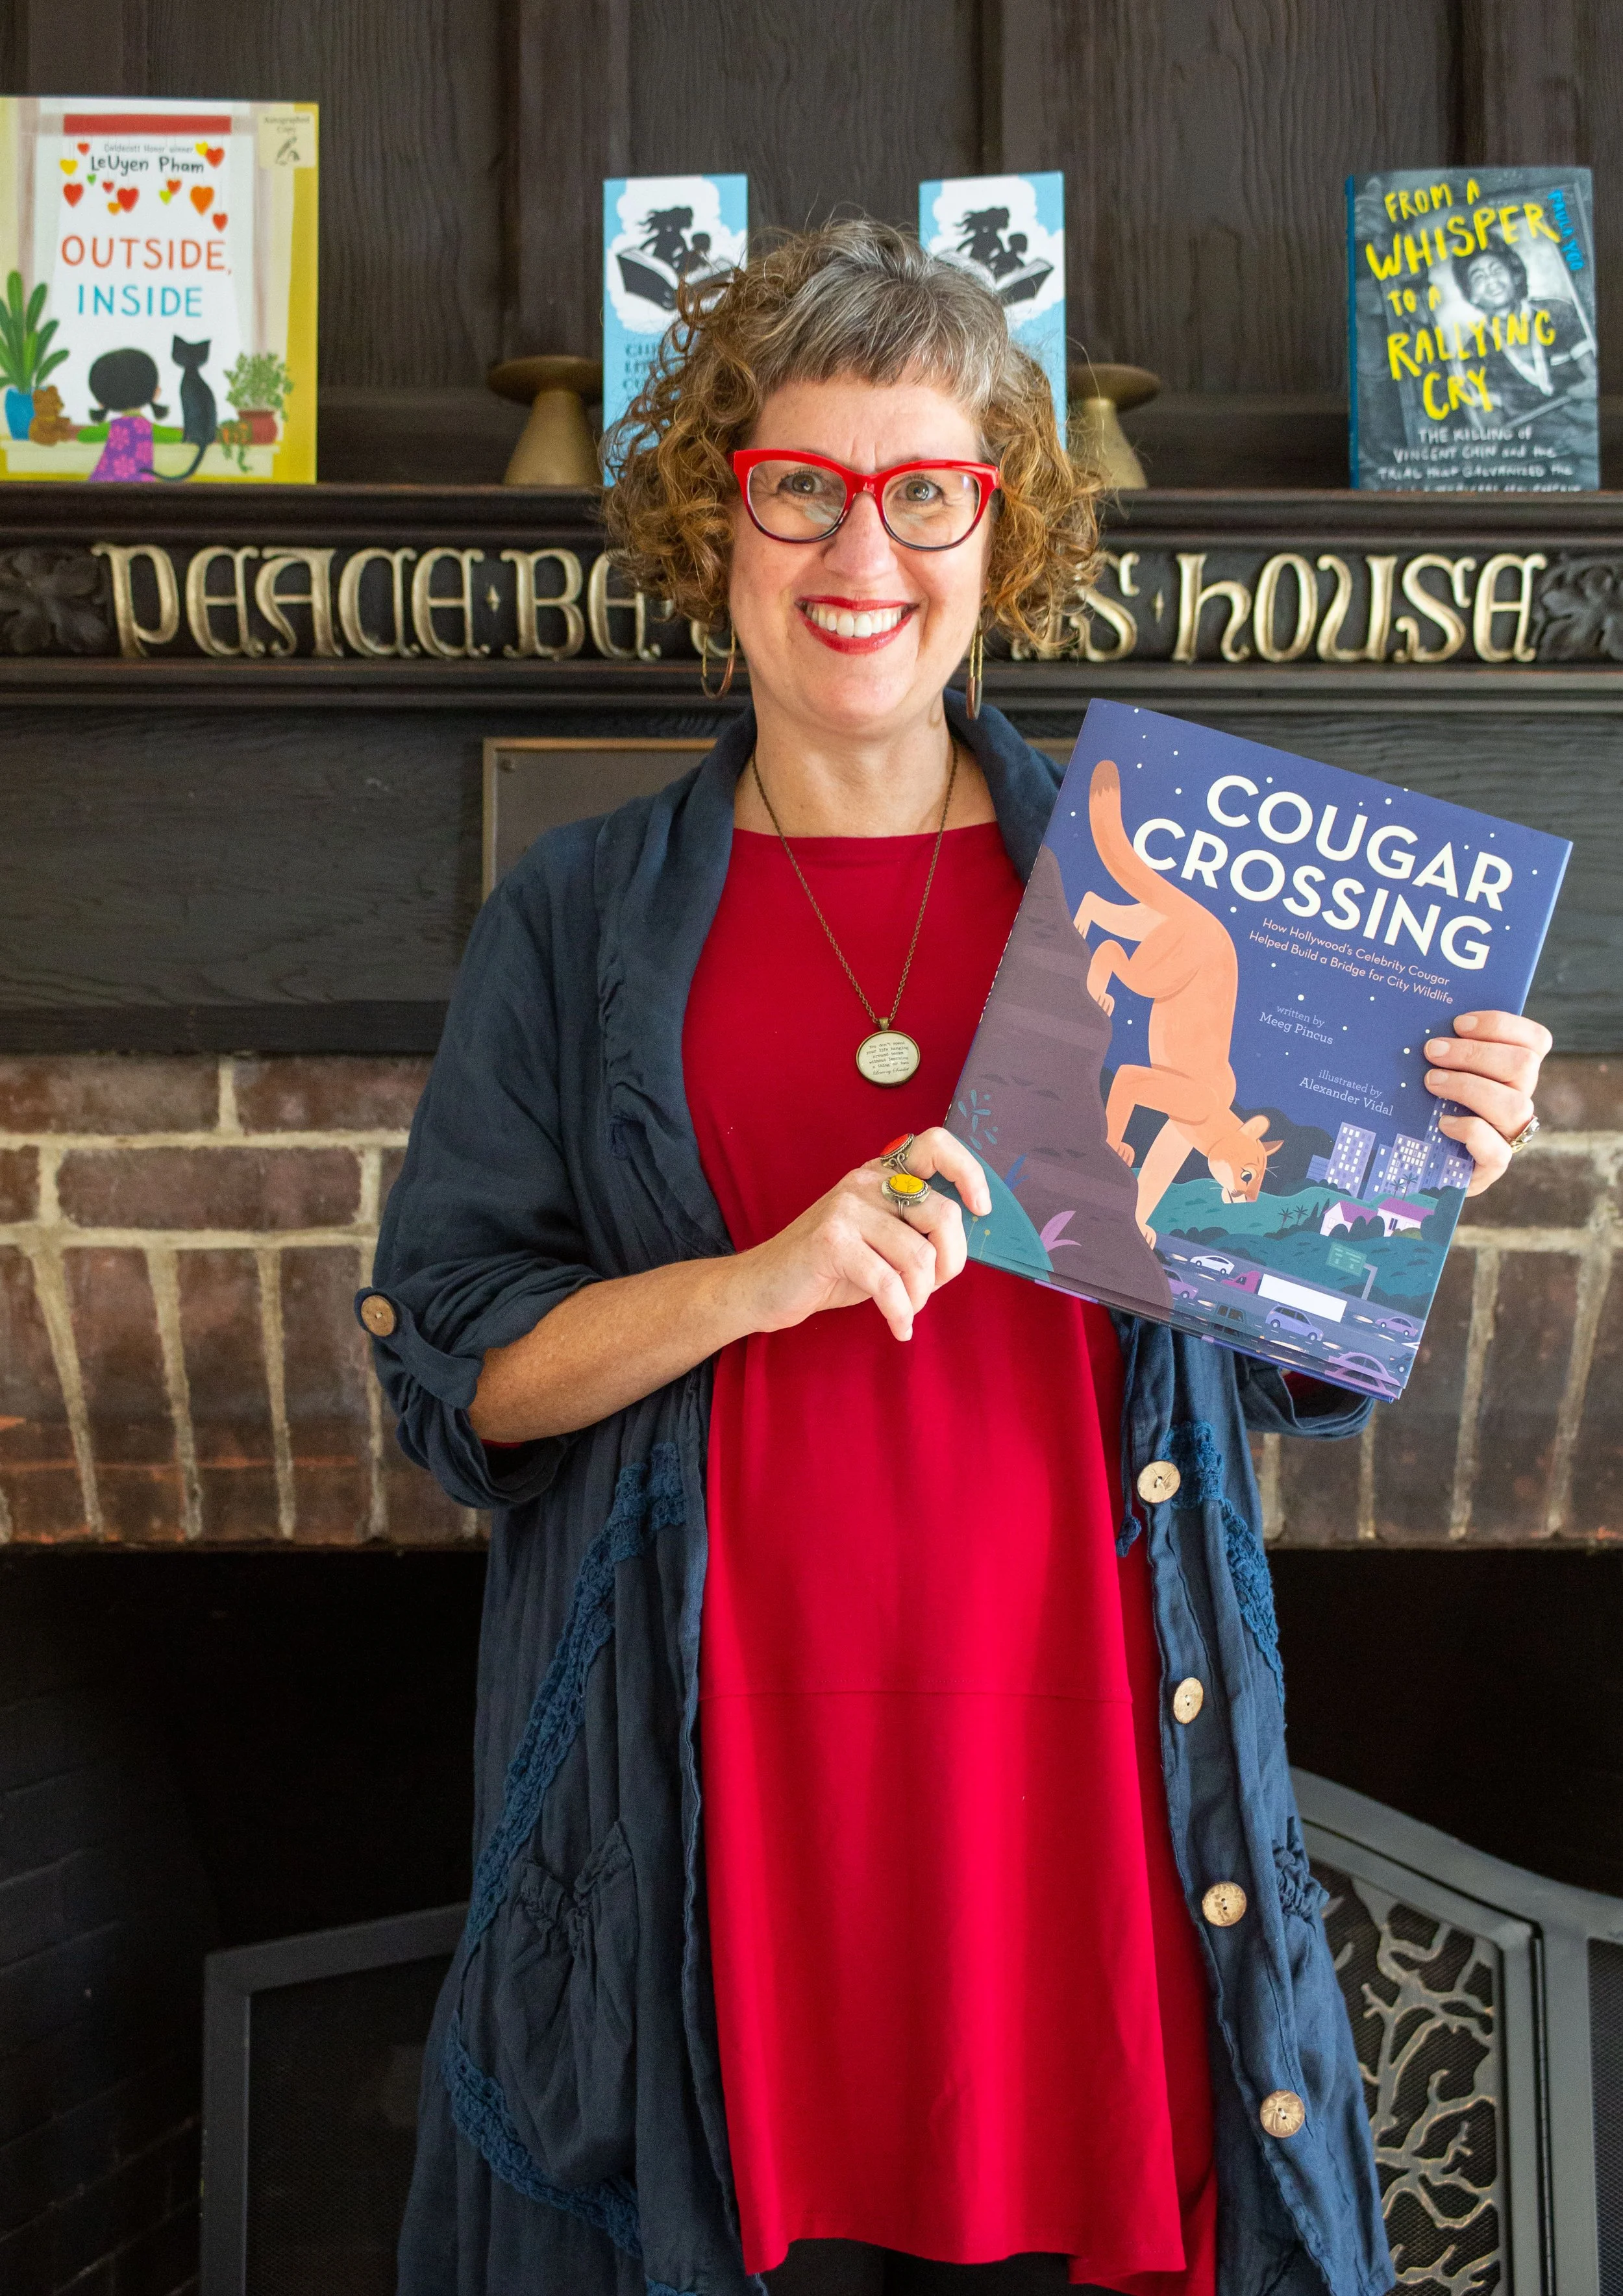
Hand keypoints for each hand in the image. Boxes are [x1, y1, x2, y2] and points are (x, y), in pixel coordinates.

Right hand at [734, 1126, 992, 1341]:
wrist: (762, 1287)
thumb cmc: (826, 1269)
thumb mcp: (877, 1241)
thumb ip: (914, 1231)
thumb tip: (963, 1247)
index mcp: (879, 1175)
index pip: (935, 1145)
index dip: (968, 1172)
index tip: (980, 1209)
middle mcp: (864, 1183)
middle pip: (941, 1212)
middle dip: (951, 1261)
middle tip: (933, 1285)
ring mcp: (846, 1209)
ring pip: (919, 1254)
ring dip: (920, 1294)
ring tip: (905, 1309)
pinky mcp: (832, 1241)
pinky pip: (889, 1282)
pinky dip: (900, 1312)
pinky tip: (898, 1327)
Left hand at [1423, 1011, 1551, 1196]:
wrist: (1415, 1160)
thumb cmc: (1423, 1104)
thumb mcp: (1435, 1070)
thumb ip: (1442, 1047)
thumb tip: (1420, 1019)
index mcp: (1513, 1072)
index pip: (1535, 1040)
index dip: (1502, 1025)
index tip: (1459, 1023)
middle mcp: (1518, 1099)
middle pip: (1523, 1065)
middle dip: (1474, 1053)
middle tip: (1432, 1050)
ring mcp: (1509, 1134)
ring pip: (1515, 1105)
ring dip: (1469, 1087)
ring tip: (1431, 1082)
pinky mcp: (1493, 1166)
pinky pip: (1498, 1150)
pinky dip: (1470, 1131)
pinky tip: (1442, 1123)